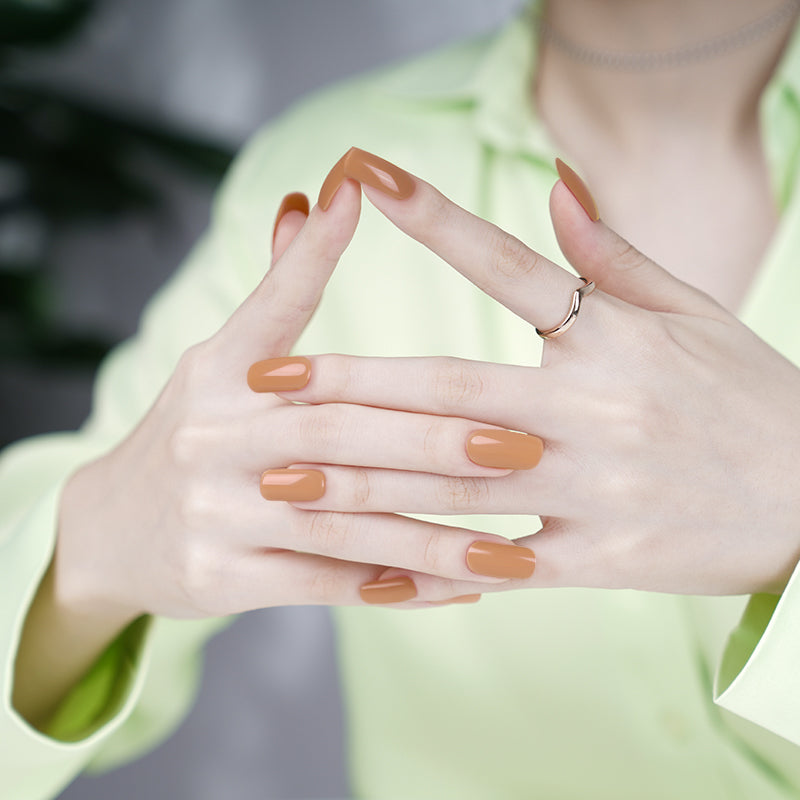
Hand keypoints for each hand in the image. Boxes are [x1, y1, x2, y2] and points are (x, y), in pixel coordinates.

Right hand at [15, 176, 537, 725]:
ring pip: (341, 522)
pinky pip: (325, 585)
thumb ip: (275, 293)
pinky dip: (394, 588)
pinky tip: (459, 589)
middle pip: (336, 432)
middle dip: (433, 441)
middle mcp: (211, 435)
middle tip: (520, 444)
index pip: (271, 305)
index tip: (360, 194)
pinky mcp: (220, 578)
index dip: (312, 253)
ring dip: (432, 535)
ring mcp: (212, 511)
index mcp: (216, 372)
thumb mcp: (219, 366)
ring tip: (509, 546)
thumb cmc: (191, 435)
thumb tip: (310, 201)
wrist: (110, 532)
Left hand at [286, 151, 799, 596]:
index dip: (435, 219)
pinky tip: (368, 568)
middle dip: (349, 388)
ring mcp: (595, 488)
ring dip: (361, 484)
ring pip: (455, 484)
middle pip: (448, 392)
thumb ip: (614, 253)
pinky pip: (503, 563)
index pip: (508, 266)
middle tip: (263, 383)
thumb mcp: (692, 311)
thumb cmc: (748, 396)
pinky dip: (436, 567)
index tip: (364, 182)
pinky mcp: (601, 559)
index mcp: (614, 336)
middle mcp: (595, 409)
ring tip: (281, 479)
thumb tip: (553, 180)